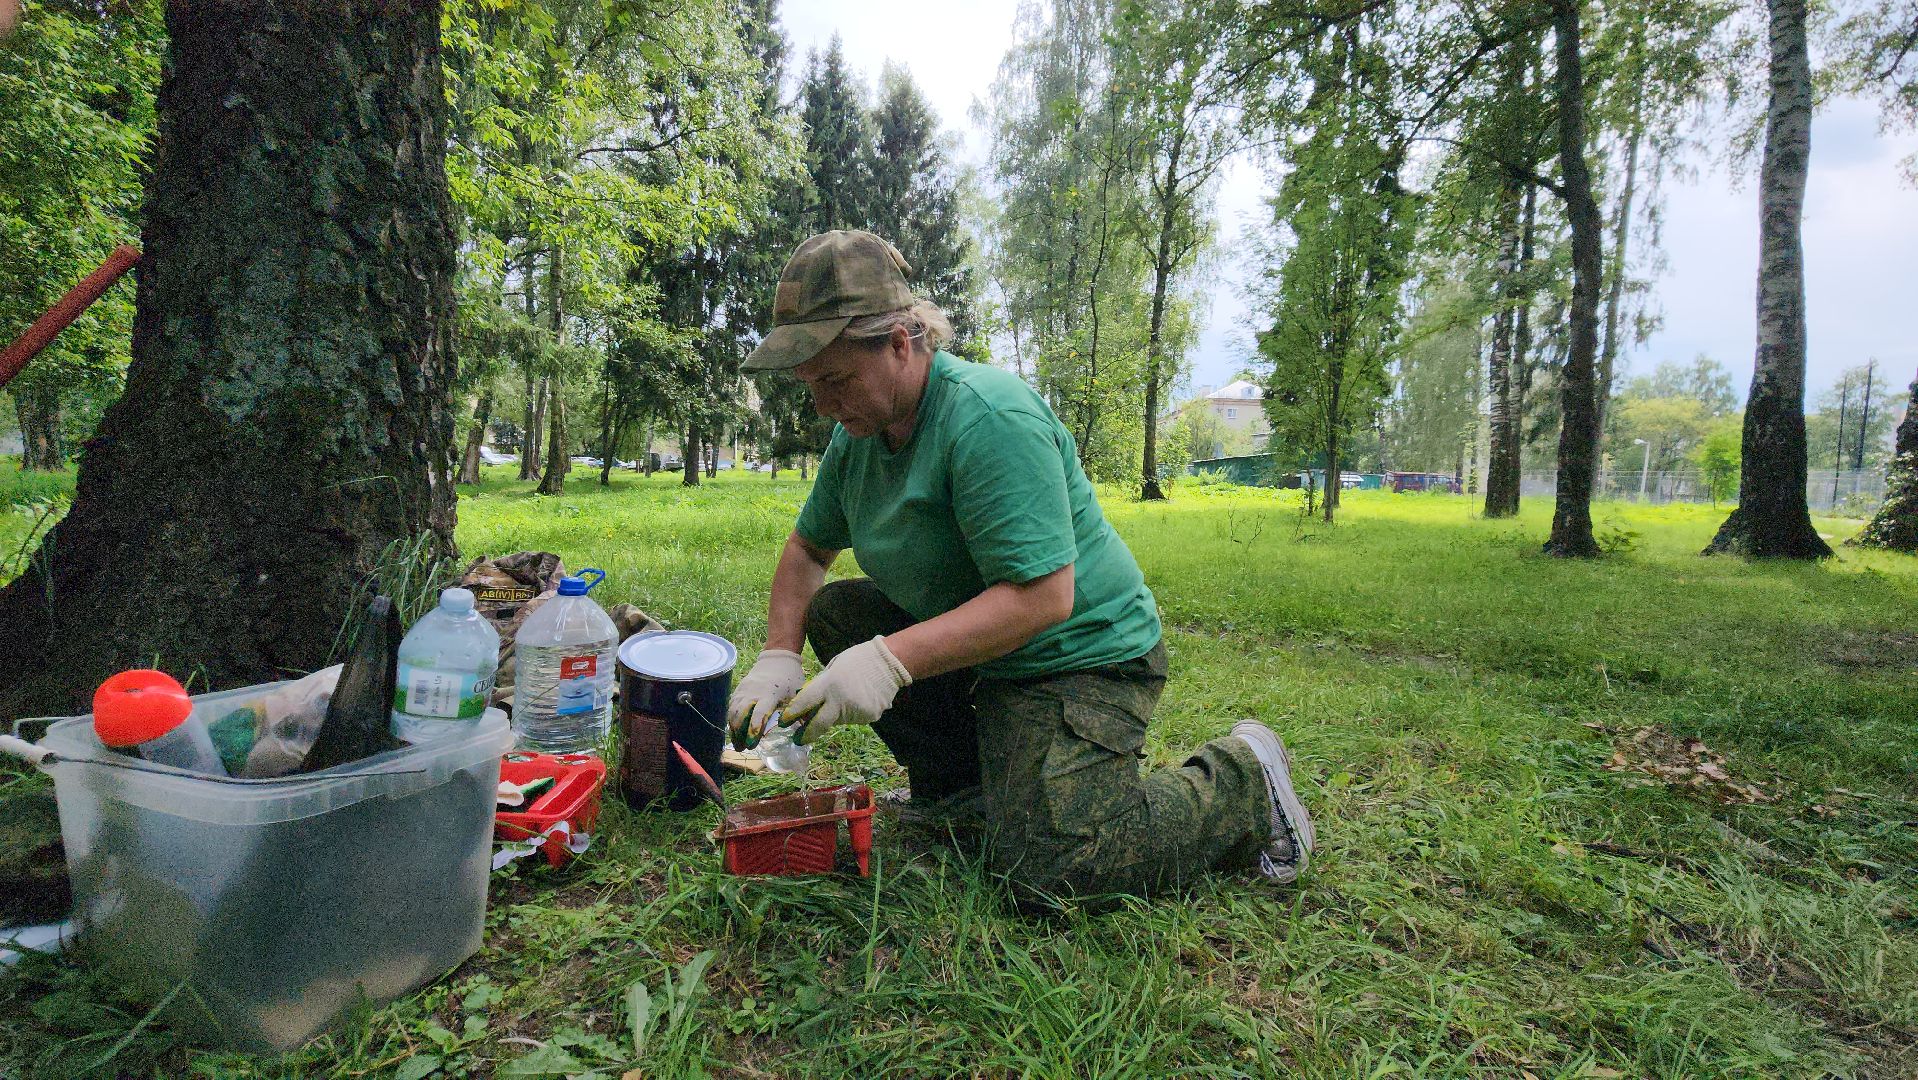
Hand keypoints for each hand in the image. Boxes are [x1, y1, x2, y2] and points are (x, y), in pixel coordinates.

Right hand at [726, 649, 804, 750]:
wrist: (776, 659)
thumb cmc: (790, 678)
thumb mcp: (798, 694)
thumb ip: (799, 712)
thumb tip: (805, 734)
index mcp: (769, 694)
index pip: (759, 713)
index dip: (755, 728)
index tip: (752, 743)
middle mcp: (753, 692)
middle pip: (740, 714)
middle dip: (740, 733)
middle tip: (743, 749)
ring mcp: (743, 691)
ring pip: (732, 712)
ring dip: (734, 729)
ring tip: (738, 744)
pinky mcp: (738, 691)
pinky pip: (730, 707)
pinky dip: (731, 720)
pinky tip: (735, 732)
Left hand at [787, 636, 911, 744]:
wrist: (890, 662)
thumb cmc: (859, 660)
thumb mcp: (834, 667)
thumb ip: (821, 686)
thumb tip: (809, 704)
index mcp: (829, 685)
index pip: (805, 703)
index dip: (793, 714)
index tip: (785, 721)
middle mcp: (841, 701)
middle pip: (819, 725)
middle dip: (807, 734)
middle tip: (799, 739)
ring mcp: (856, 711)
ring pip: (838, 720)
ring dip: (835, 714)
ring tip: (846, 696)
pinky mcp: (869, 717)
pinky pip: (854, 718)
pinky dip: (852, 712)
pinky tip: (859, 698)